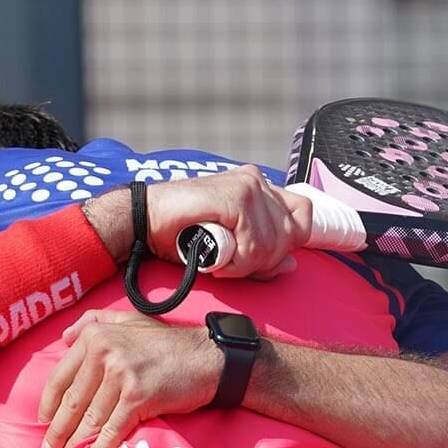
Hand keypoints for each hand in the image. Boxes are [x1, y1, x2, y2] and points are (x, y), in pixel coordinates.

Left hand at [38, 310, 224, 447]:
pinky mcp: (137, 398)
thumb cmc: (167, 343)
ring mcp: (120, 376)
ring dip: (76, 444)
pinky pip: (111, 430)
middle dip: (58, 430)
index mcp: (95, 336)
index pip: (61, 376)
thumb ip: (95, 321)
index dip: (49, 404)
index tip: (43, 422)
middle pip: (73, 401)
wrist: (207, 358)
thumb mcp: (129, 320)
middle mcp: (104, 353)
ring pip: (90, 418)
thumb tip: (65, 336)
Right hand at [138, 166, 312, 279]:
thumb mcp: (230, 249)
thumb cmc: (181, 234)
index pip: (303, 216)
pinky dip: (237, 263)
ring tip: (219, 262)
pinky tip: (217, 261)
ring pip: (273, 243)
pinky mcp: (237, 197)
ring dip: (246, 265)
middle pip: (292, 235)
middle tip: (232, 265)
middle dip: (264, 261)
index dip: (288, 244)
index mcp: (259, 188)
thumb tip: (290, 264)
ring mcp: (249, 186)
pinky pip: (255, 245)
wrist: (145, 221)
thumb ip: (262, 254)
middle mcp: (257, 181)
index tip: (260, 260)